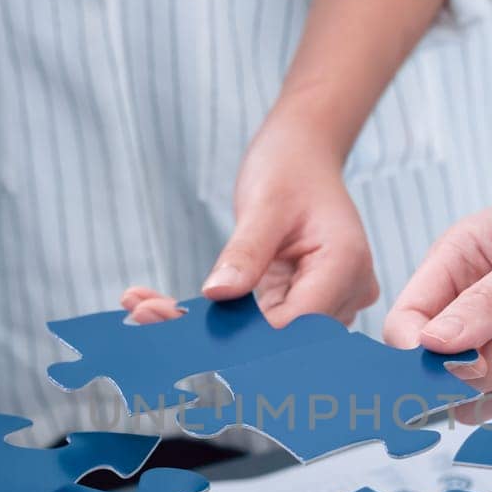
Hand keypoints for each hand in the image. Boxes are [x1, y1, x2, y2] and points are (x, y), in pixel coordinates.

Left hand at [122, 113, 378, 327]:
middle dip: (214, 335)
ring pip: (267, 336)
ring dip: (210, 330)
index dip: (241, 337)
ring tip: (146, 309)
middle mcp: (346, 291)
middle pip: (280, 337)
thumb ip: (245, 252)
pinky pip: (261, 323)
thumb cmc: (290, 168)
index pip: (294, 324)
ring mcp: (330, 301)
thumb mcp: (263, 204)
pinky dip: (218, 319)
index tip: (178, 328)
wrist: (305, 154)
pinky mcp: (304, 304)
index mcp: (345, 264)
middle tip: (145, 315)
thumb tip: (218, 294)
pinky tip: (166, 309)